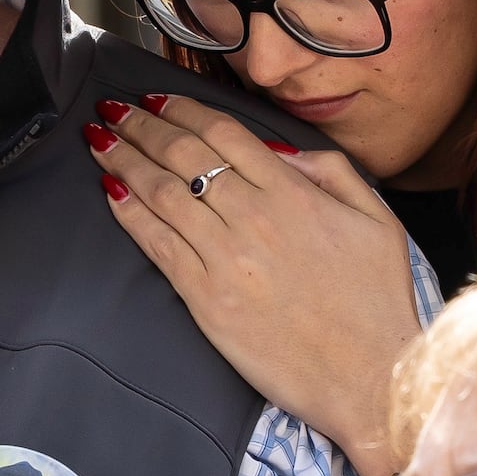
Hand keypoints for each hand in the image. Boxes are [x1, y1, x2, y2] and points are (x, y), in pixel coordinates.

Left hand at [87, 97, 425, 470]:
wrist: (368, 377)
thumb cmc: (376, 302)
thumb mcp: (378, 219)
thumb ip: (331, 172)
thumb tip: (280, 151)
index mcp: (294, 192)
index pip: (223, 133)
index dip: (181, 109)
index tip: (155, 97)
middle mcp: (253, 217)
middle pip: (183, 154)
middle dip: (140, 124)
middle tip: (112, 108)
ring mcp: (225, 258)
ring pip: (161, 192)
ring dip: (123, 159)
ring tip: (99, 139)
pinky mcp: (205, 299)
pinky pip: (156, 244)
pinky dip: (128, 212)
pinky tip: (110, 191)